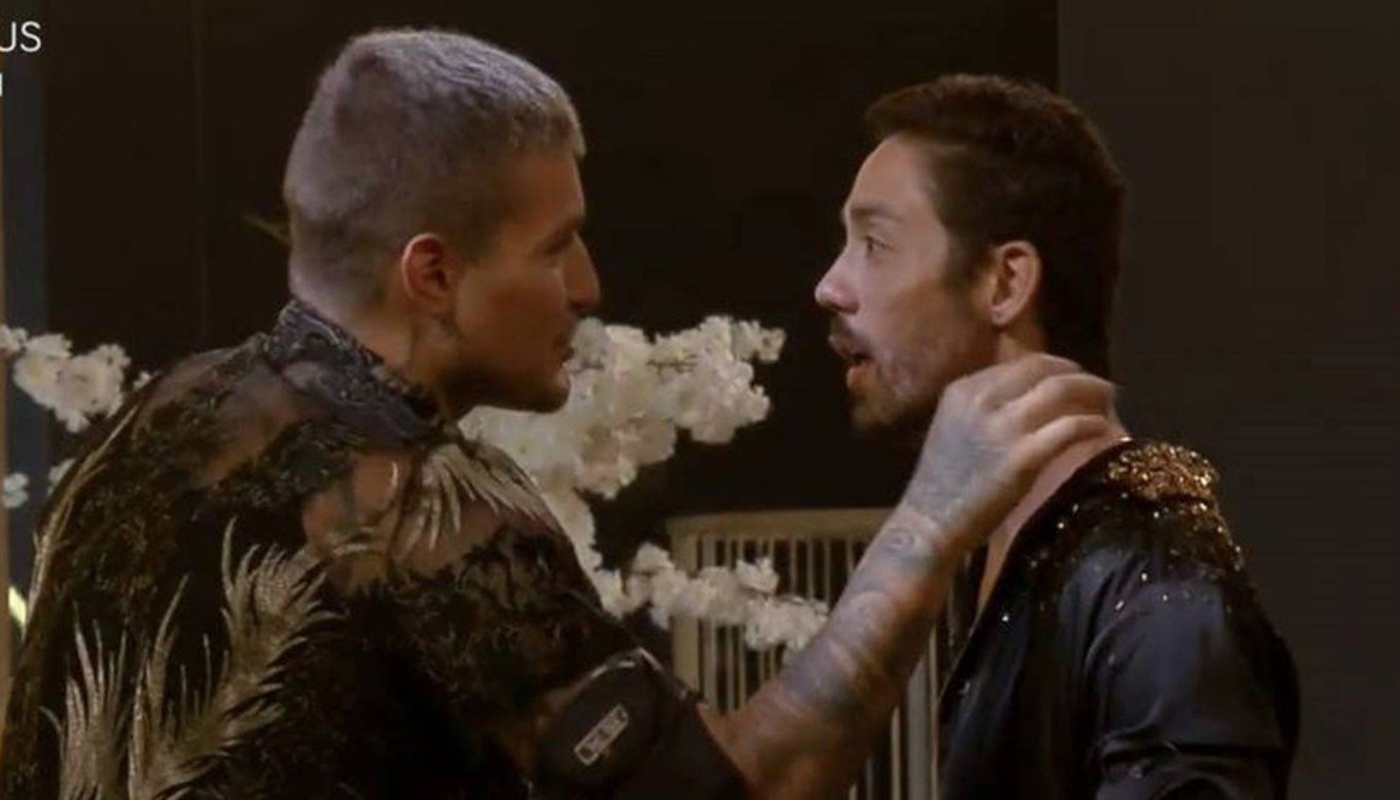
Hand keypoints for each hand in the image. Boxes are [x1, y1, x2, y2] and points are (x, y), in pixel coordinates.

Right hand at [899, 354, 1114, 553]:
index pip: (1020, 364)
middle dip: (1077, 372)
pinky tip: (1102, 428)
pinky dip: (1090, 424)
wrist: (931, 521)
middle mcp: (982, 400)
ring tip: (1110, 398)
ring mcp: (1003, 427)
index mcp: (964, 390)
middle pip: (1043, 369)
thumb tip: (1027, 395)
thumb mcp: (953, 426)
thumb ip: (983, 406)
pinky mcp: (1022, 457)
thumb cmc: (943, 480)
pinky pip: (1068, 428)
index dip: (1053, 366)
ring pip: (1060, 390)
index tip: (1073, 376)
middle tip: (1098, 384)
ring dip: (1092, 390)